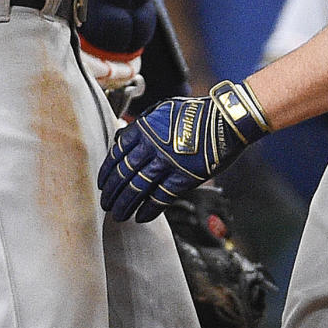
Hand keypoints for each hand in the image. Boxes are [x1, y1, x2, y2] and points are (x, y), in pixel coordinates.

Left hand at [98, 81, 269, 221]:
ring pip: (138, 189)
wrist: (225, 119)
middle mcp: (152, 146)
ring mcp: (167, 163)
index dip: (107, 172)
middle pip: (123, 174)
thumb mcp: (163, 110)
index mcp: (144, 128)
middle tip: (105, 204)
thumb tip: (124, 139)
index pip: (116, 154)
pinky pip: (160, 198)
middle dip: (112, 192)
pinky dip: (149, 210)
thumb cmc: (195, 112)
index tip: (102, 184)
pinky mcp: (184, 178)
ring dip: (125, 204)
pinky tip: (140, 217)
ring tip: (118, 215)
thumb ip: (143, 125)